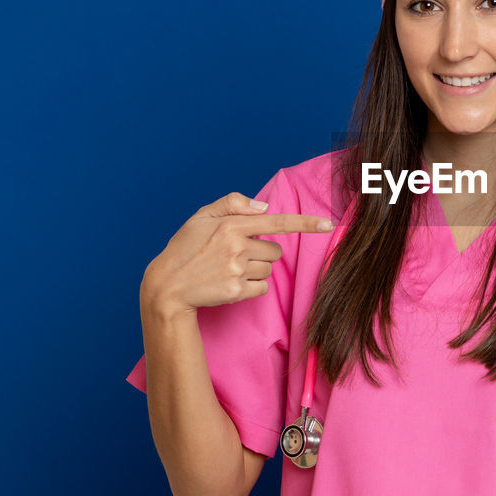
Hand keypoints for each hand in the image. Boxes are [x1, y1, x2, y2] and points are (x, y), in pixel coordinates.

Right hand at [140, 191, 333, 316]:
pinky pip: (262, 287)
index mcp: (231, 224)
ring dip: (256, 269)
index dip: (305, 224)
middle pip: (275, 250)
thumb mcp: (201, 217)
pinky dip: (252, 286)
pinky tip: (230, 283)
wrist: (166, 286)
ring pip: (269, 269)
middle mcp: (236, 246)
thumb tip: (265, 206)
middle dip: (262, 252)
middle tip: (235, 254)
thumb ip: (232, 203)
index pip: (276, 221)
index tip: (329, 224)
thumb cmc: (184, 248)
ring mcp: (237, 270)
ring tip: (228, 268)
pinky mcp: (236, 291)